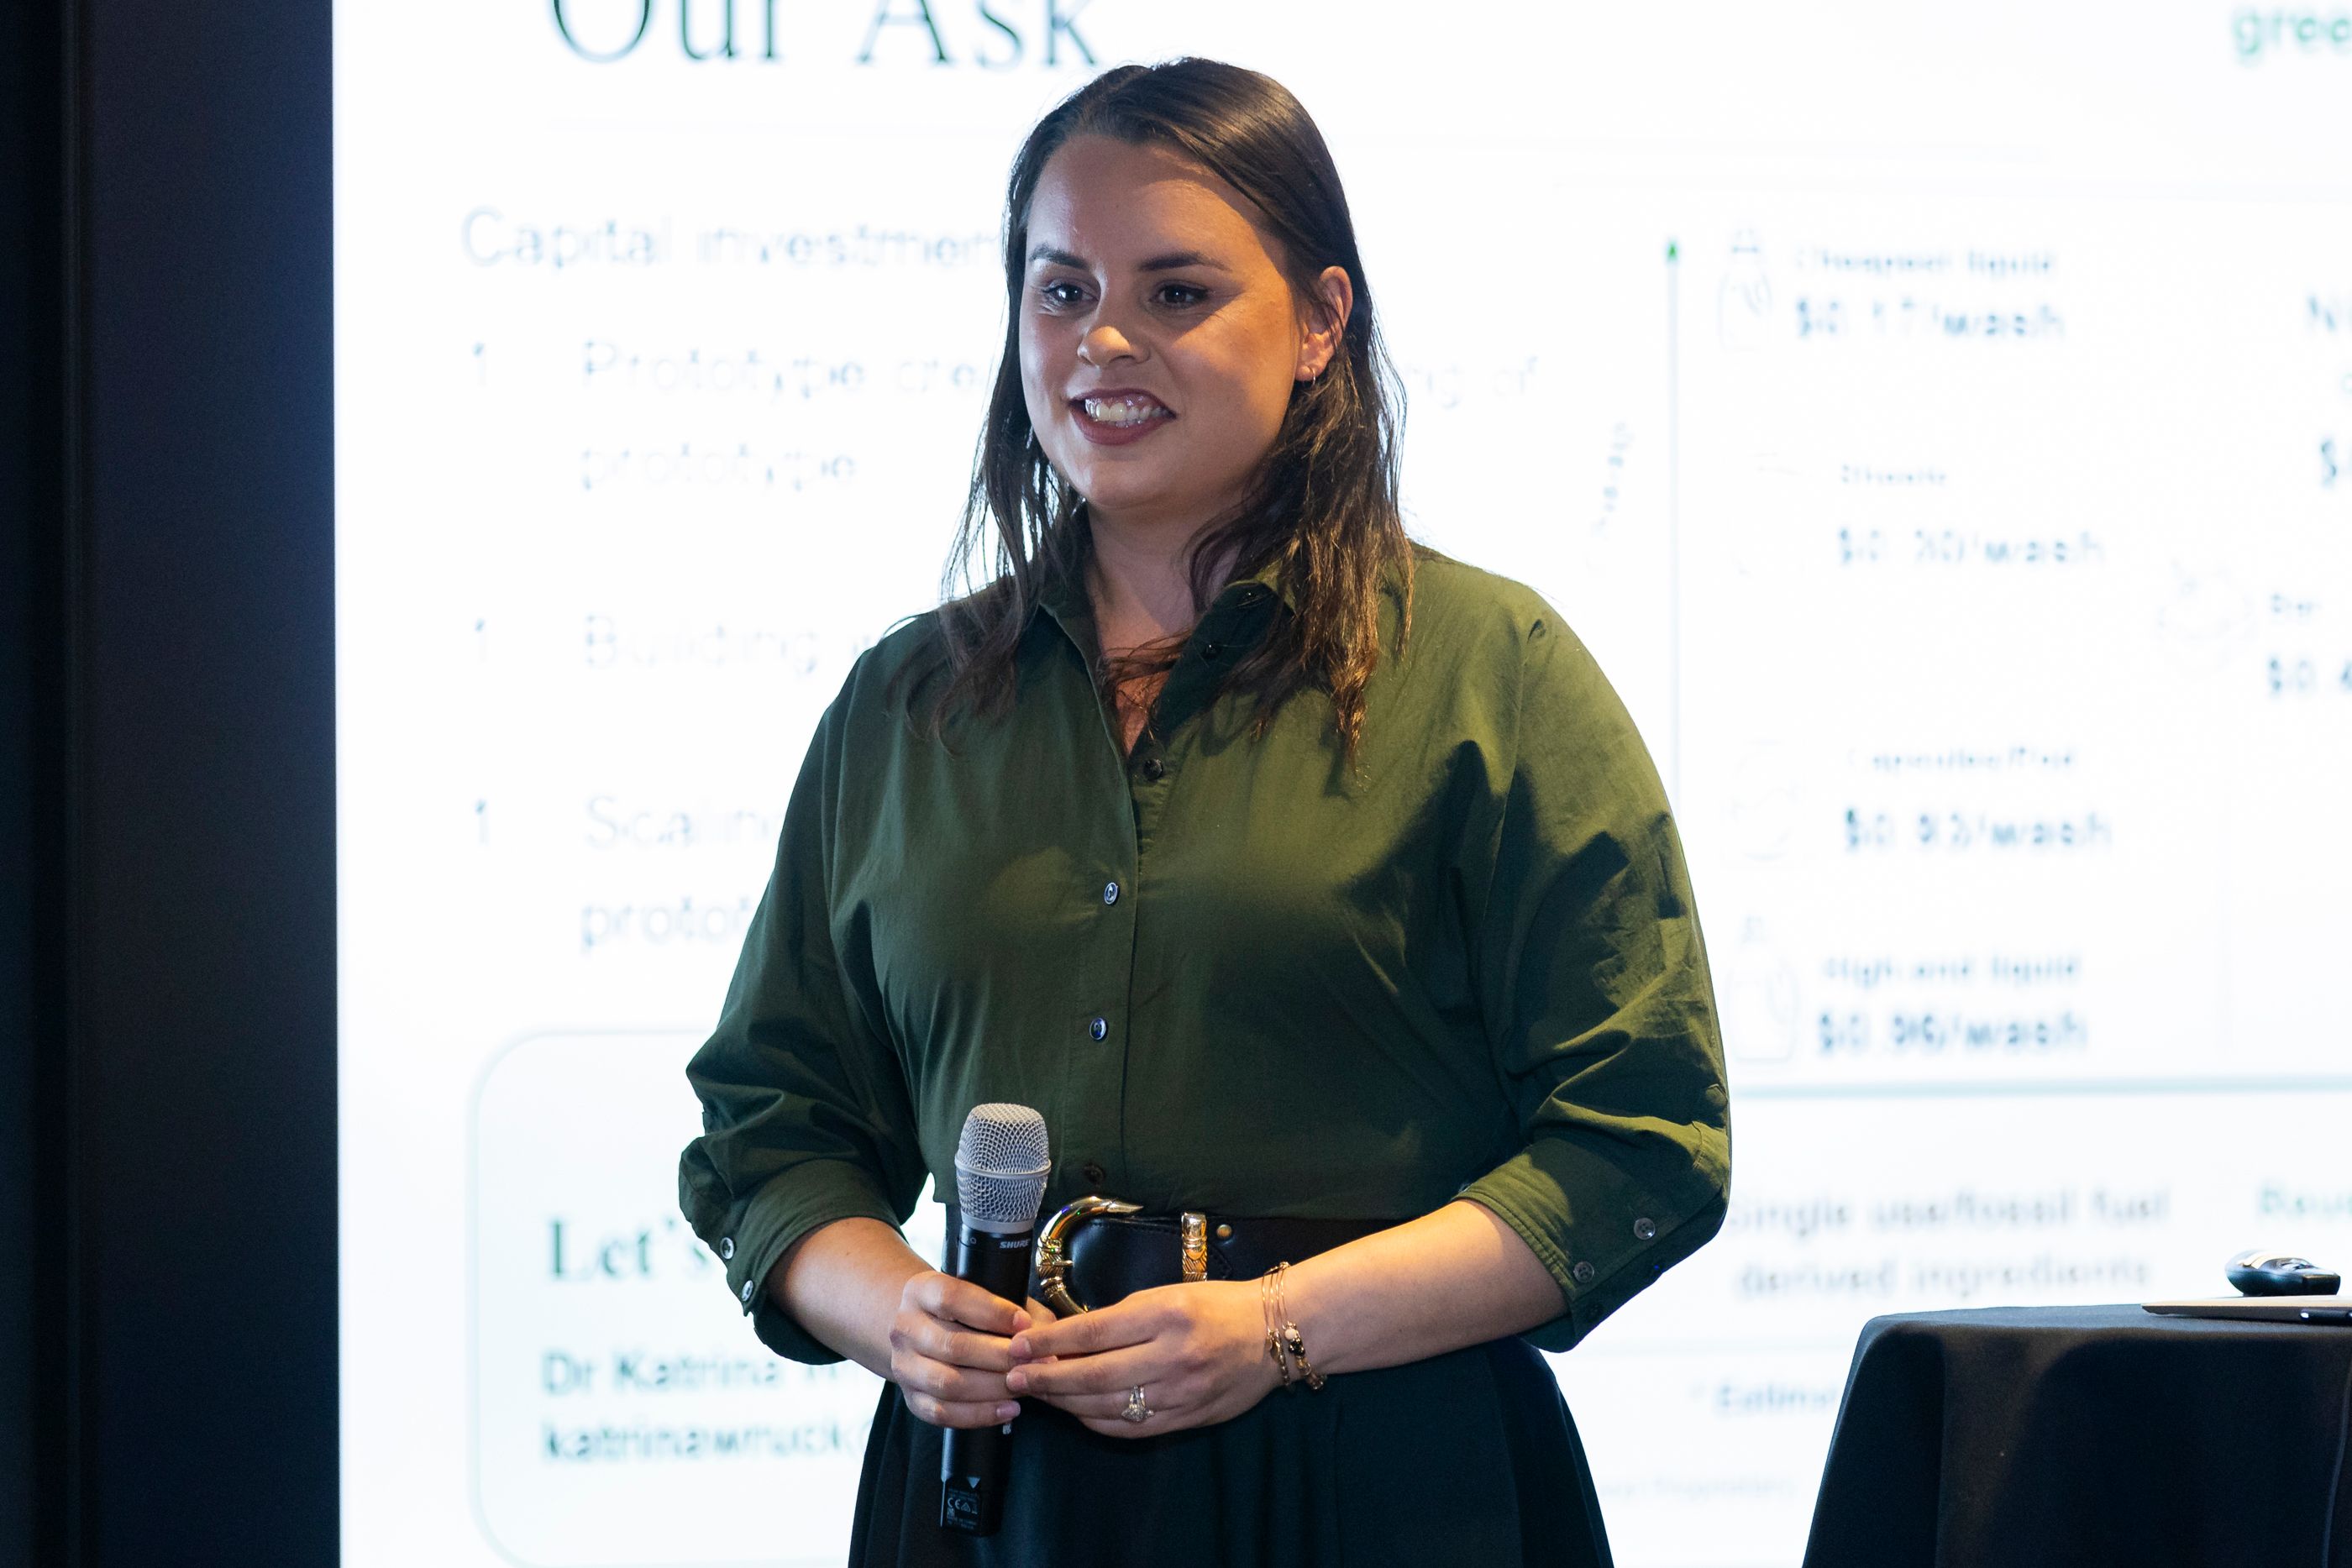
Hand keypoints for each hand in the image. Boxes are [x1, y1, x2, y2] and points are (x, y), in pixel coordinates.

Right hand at [886, 1270, 1059, 1428]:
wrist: (924, 1328)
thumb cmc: (968, 1310)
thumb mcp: (989, 1294)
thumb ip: (1019, 1309)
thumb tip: (1046, 1338)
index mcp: (921, 1291)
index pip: (952, 1299)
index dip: (991, 1312)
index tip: (1023, 1322)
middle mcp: (905, 1327)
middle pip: (953, 1346)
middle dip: (1000, 1356)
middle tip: (1035, 1361)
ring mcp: (903, 1365)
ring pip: (948, 1383)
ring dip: (993, 1387)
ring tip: (1025, 1385)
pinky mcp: (911, 1398)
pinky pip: (942, 1413)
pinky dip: (979, 1414)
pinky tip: (1008, 1409)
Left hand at [1004, 1280, 1279, 1436]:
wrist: (1273, 1333)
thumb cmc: (1216, 1305)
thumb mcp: (1166, 1294)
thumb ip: (1119, 1318)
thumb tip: (1066, 1336)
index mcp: (1166, 1315)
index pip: (1094, 1332)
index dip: (1051, 1341)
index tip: (1019, 1344)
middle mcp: (1173, 1356)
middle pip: (1095, 1375)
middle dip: (1047, 1378)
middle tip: (1014, 1375)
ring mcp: (1181, 1393)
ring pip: (1108, 1406)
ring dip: (1065, 1402)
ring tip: (1038, 1393)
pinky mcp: (1187, 1418)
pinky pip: (1131, 1427)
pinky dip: (1097, 1420)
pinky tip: (1077, 1411)